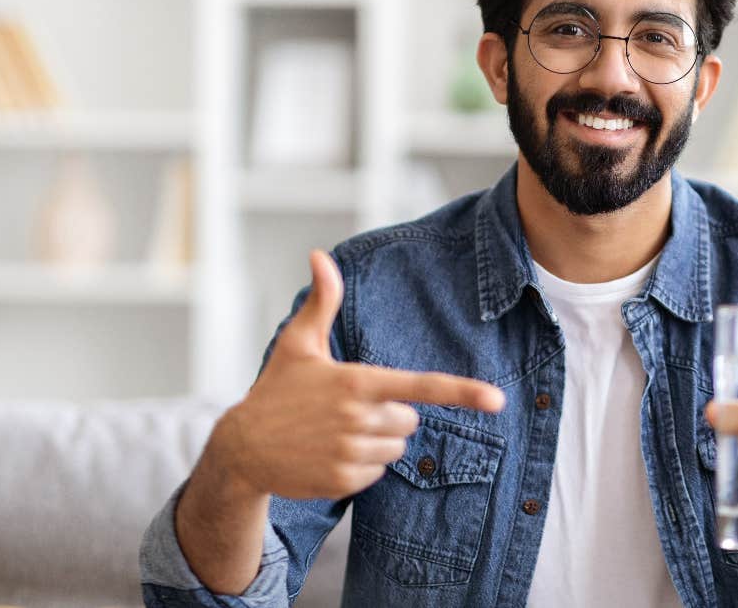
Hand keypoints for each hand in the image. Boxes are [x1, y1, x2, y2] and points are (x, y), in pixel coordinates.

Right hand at [211, 250, 505, 499]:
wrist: (240, 448)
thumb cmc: (276, 390)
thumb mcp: (298, 343)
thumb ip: (322, 301)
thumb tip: (320, 255)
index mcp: (355, 382)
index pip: (420, 387)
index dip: (462, 392)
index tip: (497, 399)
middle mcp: (357, 419)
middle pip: (410, 421)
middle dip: (391, 415)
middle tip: (351, 409)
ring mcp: (349, 452)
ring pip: (396, 450)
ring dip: (377, 442)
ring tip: (336, 432)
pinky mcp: (341, 481)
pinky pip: (377, 474)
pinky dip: (361, 466)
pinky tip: (330, 453)